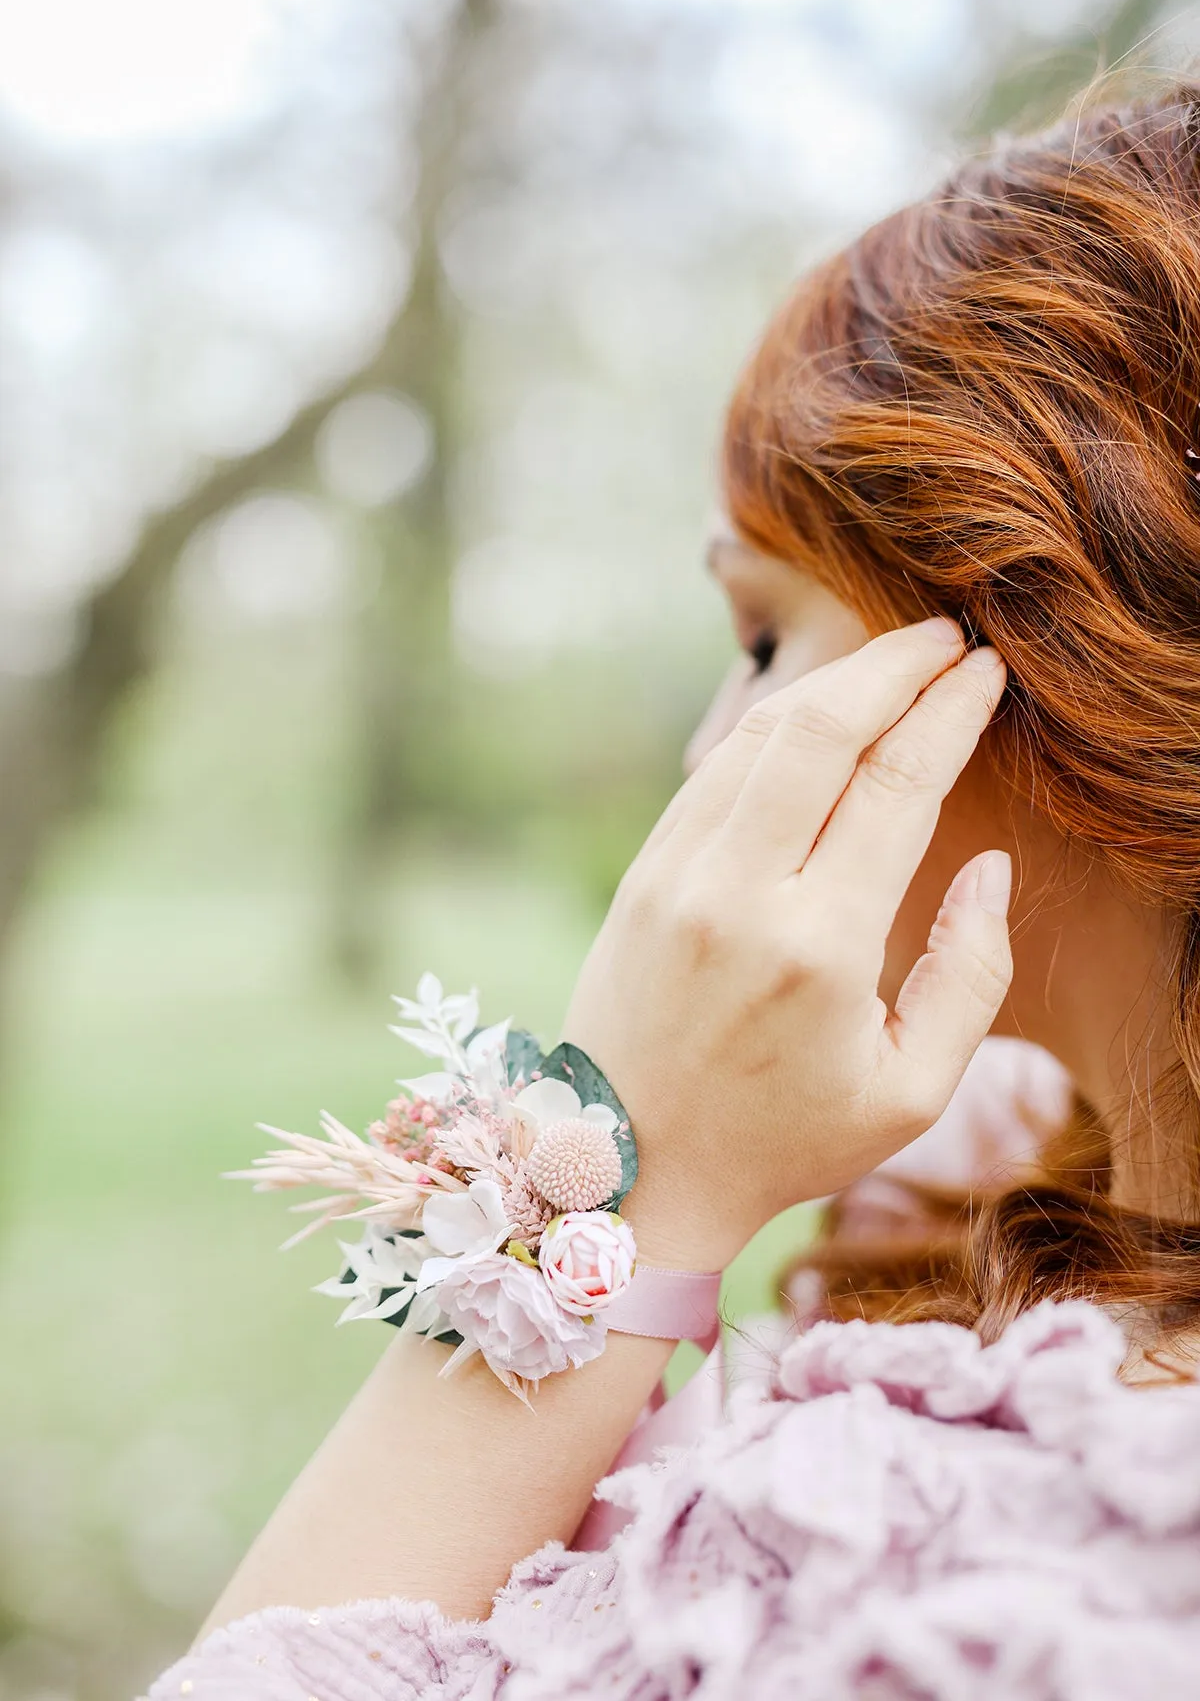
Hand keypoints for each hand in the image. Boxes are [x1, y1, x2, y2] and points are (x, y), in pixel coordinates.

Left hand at [563, 619, 1011, 1270]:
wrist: (631, 1171)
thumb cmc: (784, 1140)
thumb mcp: (911, 1092)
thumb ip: (969, 975)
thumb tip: (993, 866)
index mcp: (816, 948)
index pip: (897, 785)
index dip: (949, 713)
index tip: (987, 673)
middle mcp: (737, 895)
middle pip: (821, 729)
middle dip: (893, 664)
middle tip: (948, 637)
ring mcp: (675, 877)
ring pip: (759, 736)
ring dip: (831, 684)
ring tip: (891, 661)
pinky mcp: (640, 876)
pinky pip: (713, 772)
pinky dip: (771, 728)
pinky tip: (815, 716)